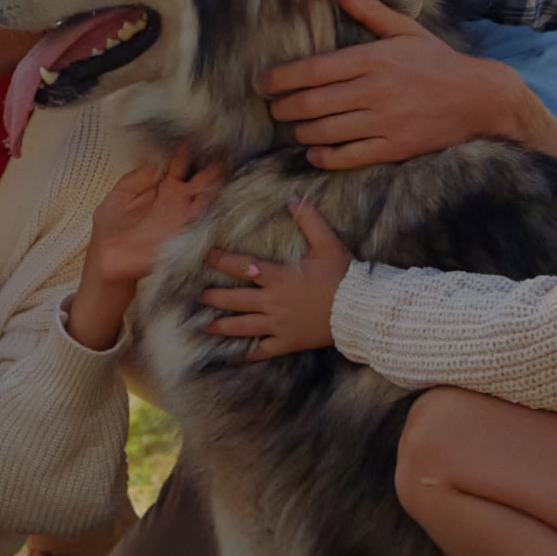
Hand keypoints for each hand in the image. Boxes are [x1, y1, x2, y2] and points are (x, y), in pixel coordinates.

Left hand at [69, 145, 225, 348]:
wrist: (108, 258)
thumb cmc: (111, 224)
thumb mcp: (120, 194)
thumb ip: (138, 177)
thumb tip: (160, 159)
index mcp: (162, 184)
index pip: (181, 161)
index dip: (191, 148)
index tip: (201, 133)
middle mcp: (179, 197)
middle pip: (203, 176)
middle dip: (214, 162)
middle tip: (225, 146)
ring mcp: (185, 216)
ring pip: (210, 195)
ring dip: (220, 183)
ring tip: (229, 166)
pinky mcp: (187, 234)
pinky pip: (207, 220)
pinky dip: (217, 209)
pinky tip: (224, 195)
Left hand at [199, 200, 350, 357]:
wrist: (359, 310)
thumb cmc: (344, 276)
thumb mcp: (328, 243)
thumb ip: (310, 220)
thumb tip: (294, 199)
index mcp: (278, 277)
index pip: (242, 267)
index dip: (221, 260)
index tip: (205, 256)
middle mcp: (272, 301)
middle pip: (235, 300)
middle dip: (214, 297)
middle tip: (197, 296)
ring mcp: (278, 324)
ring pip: (243, 326)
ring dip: (222, 326)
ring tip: (205, 326)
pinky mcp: (288, 342)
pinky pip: (263, 350)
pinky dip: (248, 353)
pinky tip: (235, 355)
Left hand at [258, 0, 543, 168]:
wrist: (479, 98)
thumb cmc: (438, 62)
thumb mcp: (407, 30)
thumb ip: (371, 12)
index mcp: (375, 58)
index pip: (316, 70)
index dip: (283, 79)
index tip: (264, 83)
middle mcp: (376, 90)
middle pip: (313, 103)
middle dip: (284, 108)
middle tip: (271, 109)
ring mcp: (385, 121)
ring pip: (327, 131)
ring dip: (301, 132)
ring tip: (291, 128)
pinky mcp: (396, 147)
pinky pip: (350, 156)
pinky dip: (326, 156)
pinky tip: (314, 153)